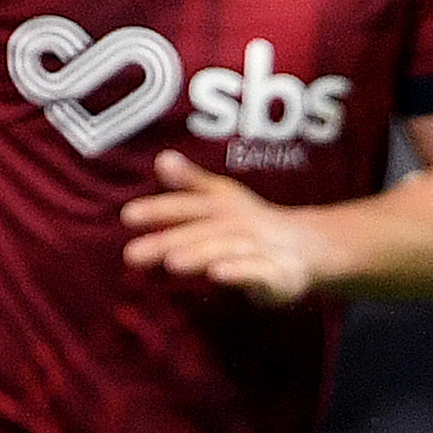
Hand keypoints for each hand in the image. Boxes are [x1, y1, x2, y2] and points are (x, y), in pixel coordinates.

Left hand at [122, 153, 320, 306]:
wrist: (305, 248)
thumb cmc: (250, 223)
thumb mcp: (221, 197)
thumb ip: (190, 182)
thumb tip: (161, 158)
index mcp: (221, 206)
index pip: (187, 206)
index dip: (158, 210)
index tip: (127, 217)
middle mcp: (238, 224)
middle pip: (200, 232)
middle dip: (168, 241)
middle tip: (133, 254)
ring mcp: (258, 249)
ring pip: (225, 250)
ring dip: (199, 254)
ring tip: (172, 263)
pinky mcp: (276, 274)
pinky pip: (257, 272)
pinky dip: (239, 272)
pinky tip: (217, 275)